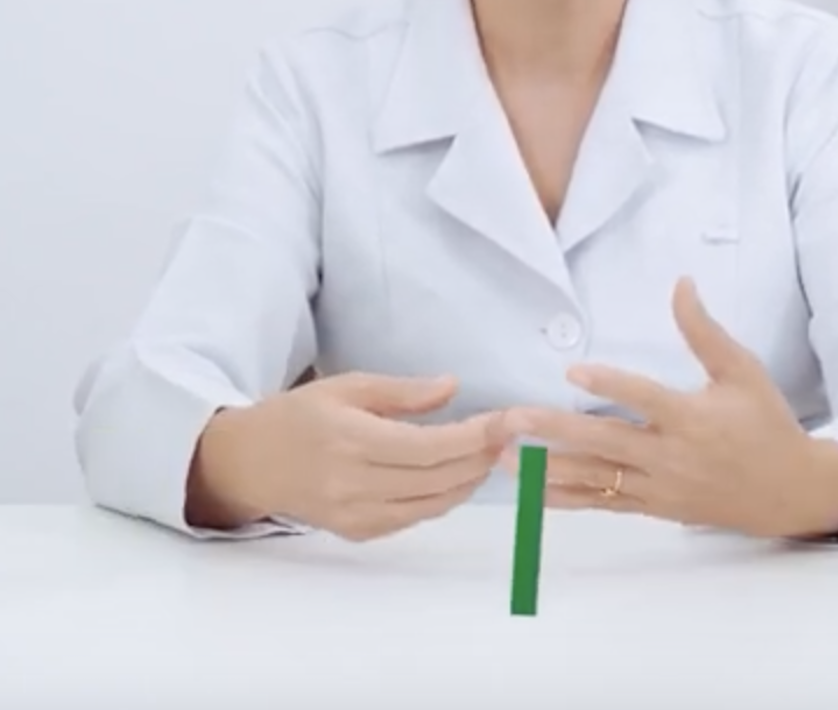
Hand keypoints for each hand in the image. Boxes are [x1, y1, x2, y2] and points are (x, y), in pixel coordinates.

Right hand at [189, 372, 509, 541]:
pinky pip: (412, 518)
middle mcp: (352, 483)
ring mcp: (353, 514)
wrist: (247, 463)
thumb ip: (402, 392)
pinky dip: (442, 500)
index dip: (474, 438)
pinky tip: (457, 479)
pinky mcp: (355, 531)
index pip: (428, 448)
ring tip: (490, 456)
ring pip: (431, 504)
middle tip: (508, 437)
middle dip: (480, 459)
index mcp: (350, 440)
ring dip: (468, 482)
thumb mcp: (346, 387)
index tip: (506, 422)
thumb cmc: (298, 417)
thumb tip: (452, 388)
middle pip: (436, 479)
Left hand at [501, 277, 837, 539]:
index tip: (573, 372)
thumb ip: (705, 331)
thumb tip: (681, 284)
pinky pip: (603, 502)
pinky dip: (566, 497)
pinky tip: (532, 490)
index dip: (610, 385)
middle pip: (605, 441)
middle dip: (553, 431)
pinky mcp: (653, 506)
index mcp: (693, 417)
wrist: (786, 491)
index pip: (645, 399)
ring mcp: (659, 486)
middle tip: (512, 418)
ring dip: (546, 468)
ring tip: (504, 457)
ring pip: (595, 476)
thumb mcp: (743, 371)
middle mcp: (671, 455)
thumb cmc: (765, 424)